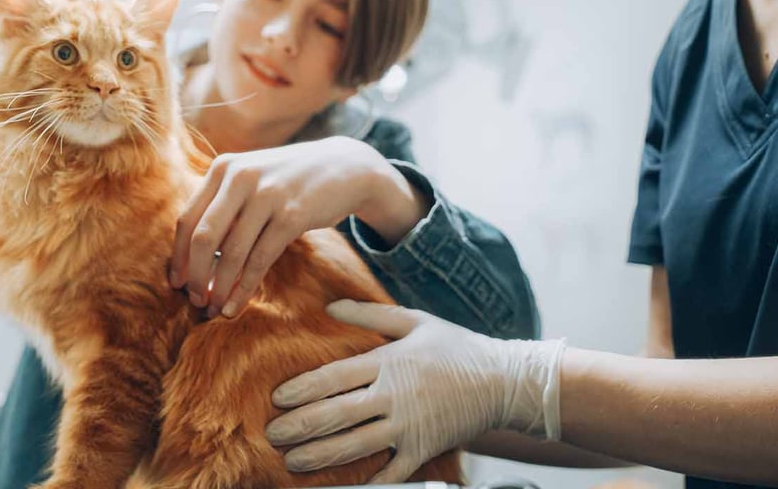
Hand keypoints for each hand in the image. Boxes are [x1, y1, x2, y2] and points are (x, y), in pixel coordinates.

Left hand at [168, 136, 424, 317]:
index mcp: (223, 168)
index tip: (176, 283)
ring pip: (231, 253)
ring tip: (214, 308)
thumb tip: (192, 258)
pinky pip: (259, 260)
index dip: (178, 256)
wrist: (344, 167)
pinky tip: (236, 305)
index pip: (187, 219)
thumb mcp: (251, 180)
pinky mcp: (292, 215)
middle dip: (195, 275)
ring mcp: (267, 195)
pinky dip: (244, 288)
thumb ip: (222, 206)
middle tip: (195, 299)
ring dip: (219, 287)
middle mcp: (240, 177)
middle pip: (203, 238)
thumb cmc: (289, 181)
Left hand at [265, 300, 565, 482]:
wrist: (504, 380)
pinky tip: (348, 486)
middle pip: (336, 414)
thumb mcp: (414, 321)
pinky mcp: (425, 448)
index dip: (302, 390)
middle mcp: (393, 395)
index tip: (277, 400)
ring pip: (355, 445)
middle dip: (300, 426)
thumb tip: (330, 307)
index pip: (334, 377)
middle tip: (273, 435)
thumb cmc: (457, 348)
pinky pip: (393, 471)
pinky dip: (371, 482)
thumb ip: (370, 315)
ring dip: (320, 455)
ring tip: (294, 462)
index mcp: (388, 362)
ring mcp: (409, 425)